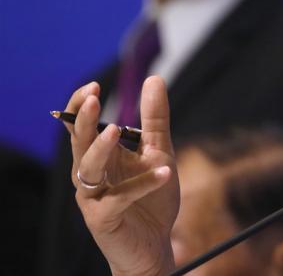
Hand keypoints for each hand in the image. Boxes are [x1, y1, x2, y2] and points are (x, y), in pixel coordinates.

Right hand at [65, 76, 178, 275]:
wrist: (155, 244)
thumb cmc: (152, 198)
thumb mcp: (160, 151)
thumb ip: (154, 119)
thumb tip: (153, 78)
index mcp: (101, 155)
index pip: (81, 126)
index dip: (80, 106)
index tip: (93, 86)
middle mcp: (91, 174)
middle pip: (79, 142)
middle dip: (83, 120)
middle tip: (94, 99)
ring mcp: (94, 197)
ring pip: (88, 168)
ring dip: (101, 148)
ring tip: (116, 129)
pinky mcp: (104, 218)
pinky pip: (119, 198)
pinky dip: (142, 184)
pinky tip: (164, 172)